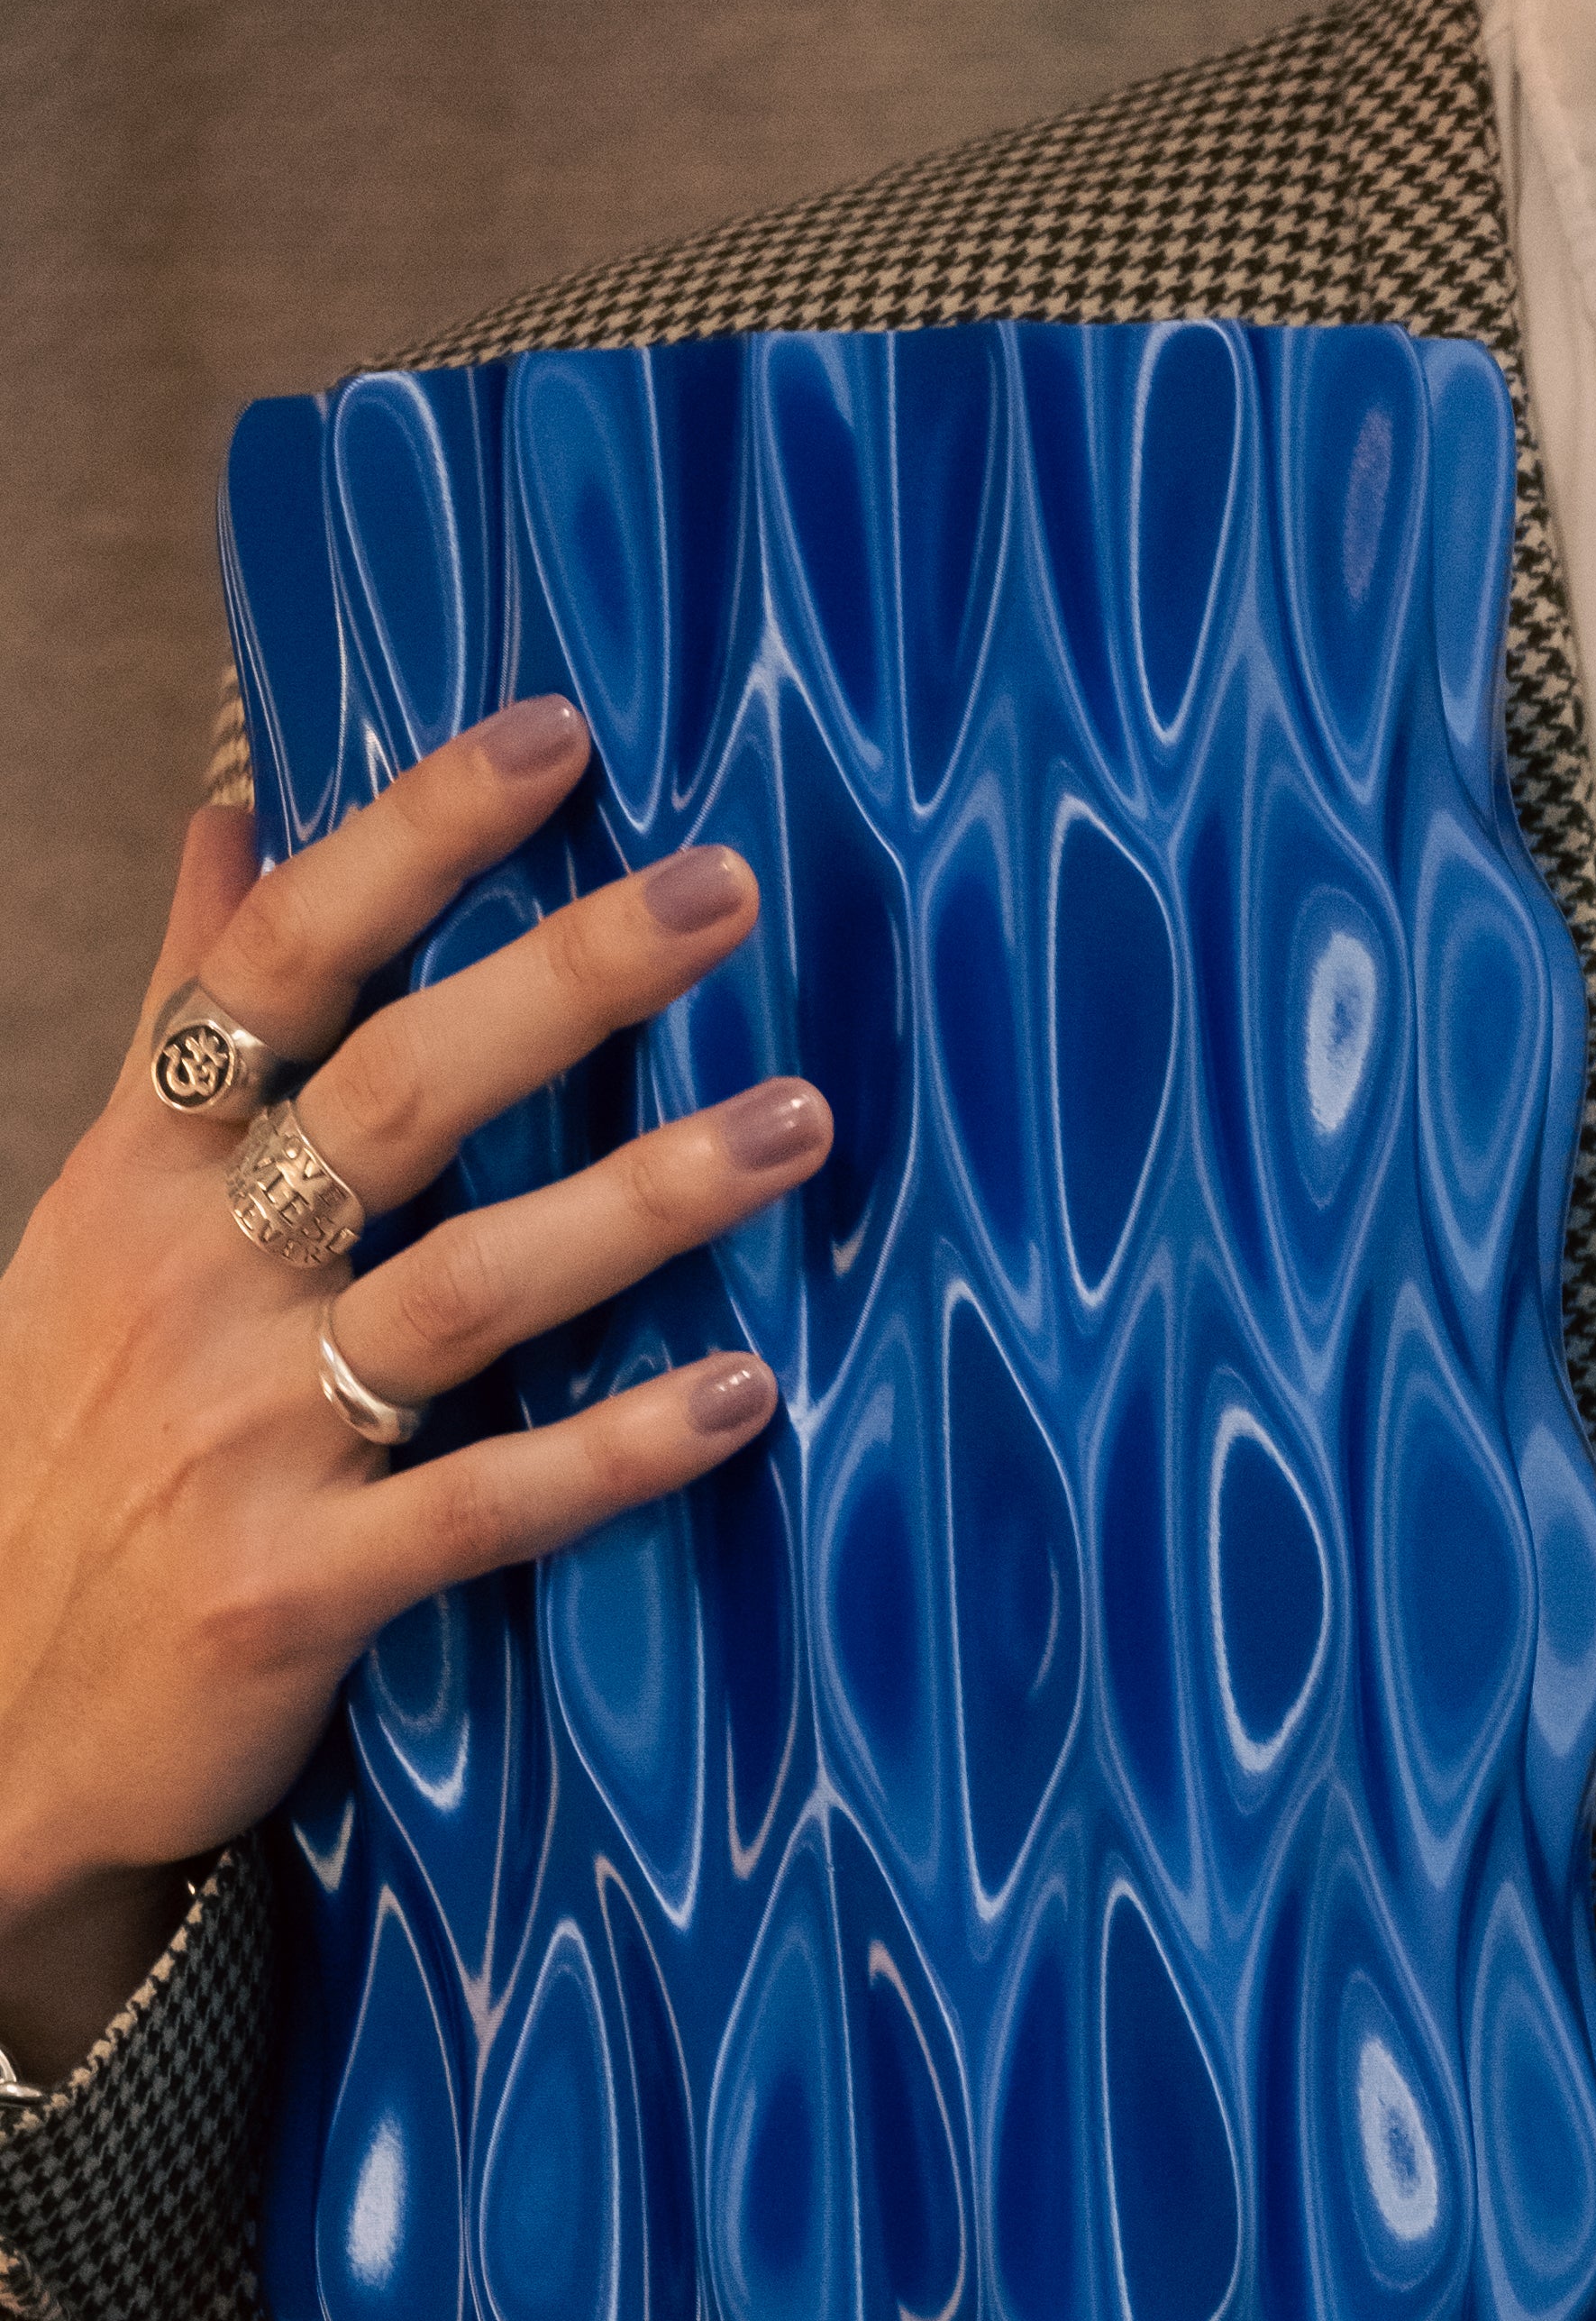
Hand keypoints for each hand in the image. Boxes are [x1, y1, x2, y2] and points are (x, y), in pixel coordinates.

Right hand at [0, 704, 828, 2075]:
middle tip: (727, 887)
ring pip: (466, 1286)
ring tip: (798, 1121)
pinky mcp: (296, 1585)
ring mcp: (247, 1433)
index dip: (409, 841)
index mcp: (146, 1172)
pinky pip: (482, 1504)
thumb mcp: (90, 1209)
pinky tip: (741, 1398)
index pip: (276, 966)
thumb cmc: (65, 1437)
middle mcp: (197, 1279)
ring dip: (640, 1199)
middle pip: (397, 1093)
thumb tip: (230, 814)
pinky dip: (613, 1453)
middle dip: (565, 982)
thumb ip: (178, 1019)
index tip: (554, 734)